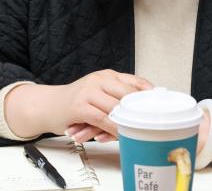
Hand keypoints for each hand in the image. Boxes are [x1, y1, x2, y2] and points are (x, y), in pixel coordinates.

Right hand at [4, 70, 151, 139]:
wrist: (48, 105)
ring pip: (117, 108)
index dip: (151, 94)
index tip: (163, 104)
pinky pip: (103, 119)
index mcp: (108, 75)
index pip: (136, 81)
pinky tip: (119, 135)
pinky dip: (113, 128)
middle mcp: (100, 80)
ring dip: (127, 122)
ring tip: (138, 130)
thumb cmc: (77, 102)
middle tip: (153, 120)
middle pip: (129, 94)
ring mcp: (89, 91)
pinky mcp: (80, 106)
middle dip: (141, 109)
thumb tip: (145, 108)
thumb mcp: (100, 93)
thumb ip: (117, 97)